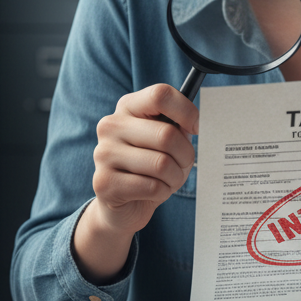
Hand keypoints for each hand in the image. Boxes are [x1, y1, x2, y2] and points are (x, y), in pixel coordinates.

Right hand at [73, 84, 198, 281]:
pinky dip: (163, 192)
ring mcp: (103, 154)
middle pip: (166, 134)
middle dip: (185, 155)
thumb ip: (178, 128)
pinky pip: (151, 186)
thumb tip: (194, 125)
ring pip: (161, 164)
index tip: (196, 128)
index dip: (186, 111)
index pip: (160, 95)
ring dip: (175, 177)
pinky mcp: (104, 183)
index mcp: (128, 107)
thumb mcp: (167, 142)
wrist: (123, 205)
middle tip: (184, 163)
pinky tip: (154, 191)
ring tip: (169, 180)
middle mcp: (111, 126)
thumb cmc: (151, 168)